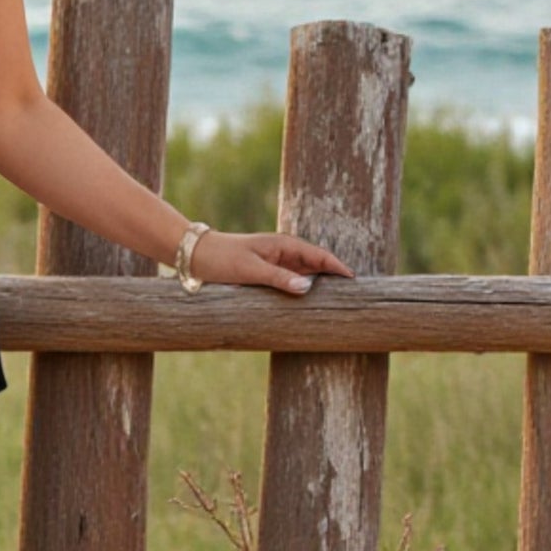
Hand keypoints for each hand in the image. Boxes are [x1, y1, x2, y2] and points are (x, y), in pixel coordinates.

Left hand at [187, 228, 354, 294]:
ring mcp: (276, 264)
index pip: (320, 256)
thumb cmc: (222, 258)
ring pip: (305, 276)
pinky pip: (290, 283)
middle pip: (317, 266)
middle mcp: (283, 253)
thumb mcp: (250, 270)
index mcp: (284, 245)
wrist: (195, 256)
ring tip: (336, 304)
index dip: (338, 267)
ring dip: (319, 287)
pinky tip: (308, 305)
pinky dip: (301, 291)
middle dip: (334, 279)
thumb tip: (308, 287)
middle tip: (353, 297)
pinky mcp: (266, 275)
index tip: (355, 281)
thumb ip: (278, 278)